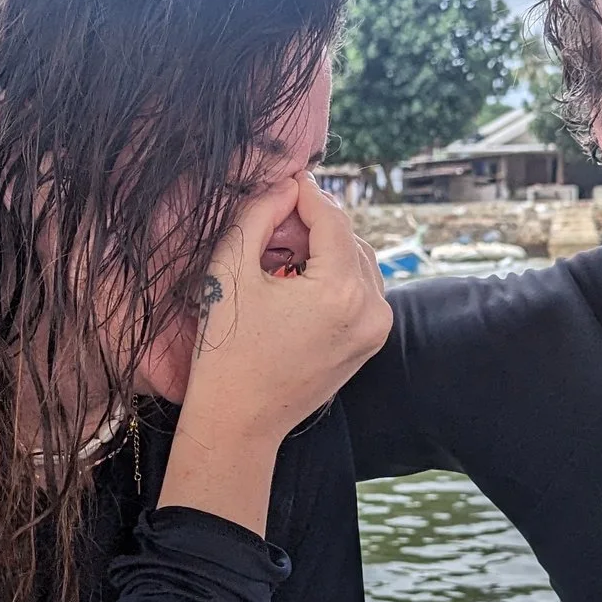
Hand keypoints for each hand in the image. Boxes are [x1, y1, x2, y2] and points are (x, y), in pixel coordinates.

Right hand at [157, 175, 388, 533]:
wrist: (239, 422)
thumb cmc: (226, 351)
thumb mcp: (230, 272)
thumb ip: (259, 216)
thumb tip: (286, 186)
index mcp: (340, 291)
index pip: (331, 218)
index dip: (305, 193)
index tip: (284, 178)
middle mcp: (371, 308)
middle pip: (348, 237)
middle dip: (312, 224)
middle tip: (270, 225)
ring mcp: (376, 328)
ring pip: (357, 261)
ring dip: (324, 249)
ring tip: (279, 256)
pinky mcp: (370, 342)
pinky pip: (360, 289)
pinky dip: (333, 275)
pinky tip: (295, 281)